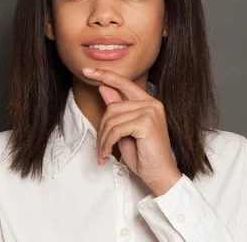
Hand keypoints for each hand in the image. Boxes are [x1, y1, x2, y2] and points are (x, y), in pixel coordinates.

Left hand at [82, 67, 182, 195]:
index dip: (104, 75)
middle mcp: (152, 103)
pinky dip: (108, 143)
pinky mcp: (147, 123)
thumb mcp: (124, 130)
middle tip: (101, 148)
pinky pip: (116, 129)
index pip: (123, 82)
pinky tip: (109, 154)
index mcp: (148, 102)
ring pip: (112, 119)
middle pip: (112, 106)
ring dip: (103, 139)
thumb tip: (104, 87)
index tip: (86, 70)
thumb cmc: (143, 155)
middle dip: (102, 129)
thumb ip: (117, 108)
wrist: (159, 175)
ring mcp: (151, 111)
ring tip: (104, 153)